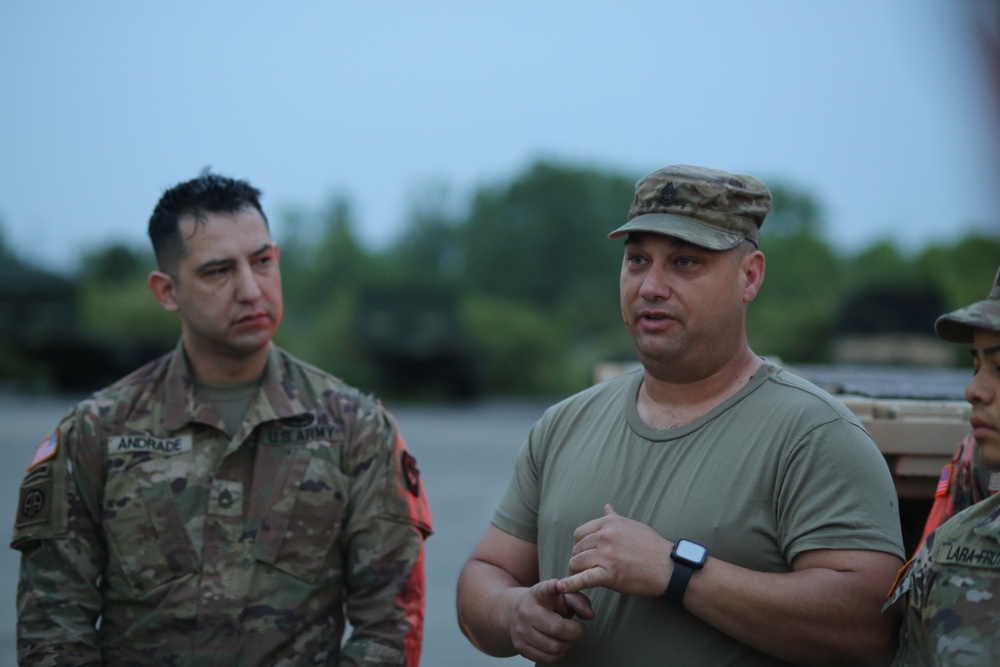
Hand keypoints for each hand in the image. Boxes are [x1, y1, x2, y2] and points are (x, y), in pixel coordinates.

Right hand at [507, 579, 593, 662]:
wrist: (513, 611)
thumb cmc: (543, 603)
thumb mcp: (561, 595)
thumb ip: (578, 601)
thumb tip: (590, 615)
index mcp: (537, 594)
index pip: (544, 590)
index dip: (551, 588)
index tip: (556, 585)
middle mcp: (526, 612)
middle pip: (557, 628)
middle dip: (575, 632)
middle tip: (578, 629)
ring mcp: (521, 631)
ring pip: (554, 647)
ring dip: (568, 645)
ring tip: (568, 637)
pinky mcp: (520, 647)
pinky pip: (547, 658)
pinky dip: (558, 654)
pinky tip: (559, 644)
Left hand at [556, 504, 671, 596]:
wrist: (669, 567)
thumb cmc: (653, 547)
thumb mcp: (633, 526)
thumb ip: (614, 518)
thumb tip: (606, 507)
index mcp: (610, 523)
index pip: (580, 533)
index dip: (580, 546)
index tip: (585, 554)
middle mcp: (605, 535)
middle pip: (576, 548)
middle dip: (578, 559)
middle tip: (584, 569)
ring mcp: (606, 554)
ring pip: (576, 562)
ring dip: (576, 572)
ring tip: (582, 578)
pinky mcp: (609, 574)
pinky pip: (584, 578)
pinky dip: (571, 584)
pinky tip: (561, 587)